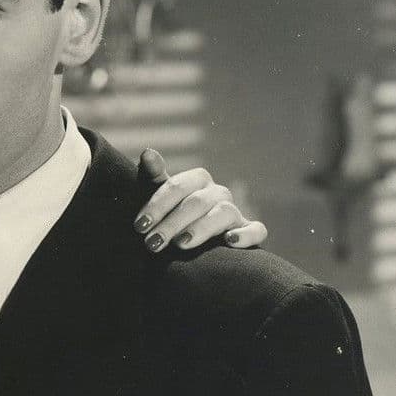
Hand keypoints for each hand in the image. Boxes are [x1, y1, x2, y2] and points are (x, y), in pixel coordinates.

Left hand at [134, 148, 267, 252]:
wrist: (195, 241)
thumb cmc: (173, 214)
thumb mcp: (160, 196)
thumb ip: (153, 176)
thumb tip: (147, 151)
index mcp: (197, 180)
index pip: (177, 186)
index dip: (157, 205)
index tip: (139, 226)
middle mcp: (218, 192)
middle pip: (196, 202)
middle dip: (172, 223)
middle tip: (152, 243)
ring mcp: (235, 211)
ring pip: (224, 213)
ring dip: (201, 228)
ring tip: (181, 244)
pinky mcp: (249, 231)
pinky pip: (256, 230)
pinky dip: (246, 234)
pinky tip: (230, 241)